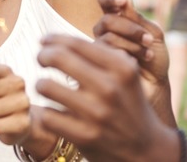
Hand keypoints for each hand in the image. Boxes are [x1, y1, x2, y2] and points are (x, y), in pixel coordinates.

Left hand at [35, 35, 173, 161]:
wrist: (146, 148)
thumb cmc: (128, 102)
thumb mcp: (126, 73)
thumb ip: (101, 53)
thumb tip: (60, 39)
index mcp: (121, 68)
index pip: (75, 43)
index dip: (53, 39)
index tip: (44, 41)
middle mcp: (109, 88)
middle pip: (57, 57)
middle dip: (42, 56)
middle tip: (41, 59)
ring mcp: (96, 114)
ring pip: (46, 86)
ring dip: (41, 85)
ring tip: (45, 87)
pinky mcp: (85, 137)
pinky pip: (47, 116)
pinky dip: (45, 113)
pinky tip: (51, 111)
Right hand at [94, 0, 168, 92]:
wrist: (156, 86)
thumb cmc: (155, 59)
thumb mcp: (153, 34)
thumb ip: (138, 19)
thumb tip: (124, 1)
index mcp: (117, 18)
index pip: (105, 1)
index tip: (123, 1)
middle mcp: (104, 30)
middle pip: (107, 20)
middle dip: (130, 29)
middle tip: (148, 39)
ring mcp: (99, 47)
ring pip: (107, 37)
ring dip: (132, 44)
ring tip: (148, 54)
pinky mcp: (97, 63)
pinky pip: (107, 54)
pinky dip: (127, 56)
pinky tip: (137, 65)